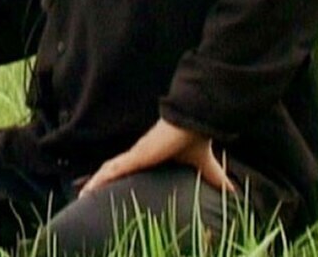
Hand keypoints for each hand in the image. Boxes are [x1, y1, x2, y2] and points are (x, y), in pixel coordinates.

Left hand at [79, 119, 234, 196]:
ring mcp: (135, 155)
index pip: (129, 169)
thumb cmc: (196, 141)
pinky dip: (101, 178)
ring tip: (84, 194)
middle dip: (101, 181)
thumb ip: (214, 178)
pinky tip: (90, 188)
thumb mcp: (205, 166)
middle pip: (115, 170)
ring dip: (96, 182)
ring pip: (109, 170)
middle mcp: (139, 156)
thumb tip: (233, 192)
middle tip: (87, 194)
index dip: (117, 178)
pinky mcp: (136, 155)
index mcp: (150, 158)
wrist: (194, 124)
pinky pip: (114, 168)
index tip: (107, 189)